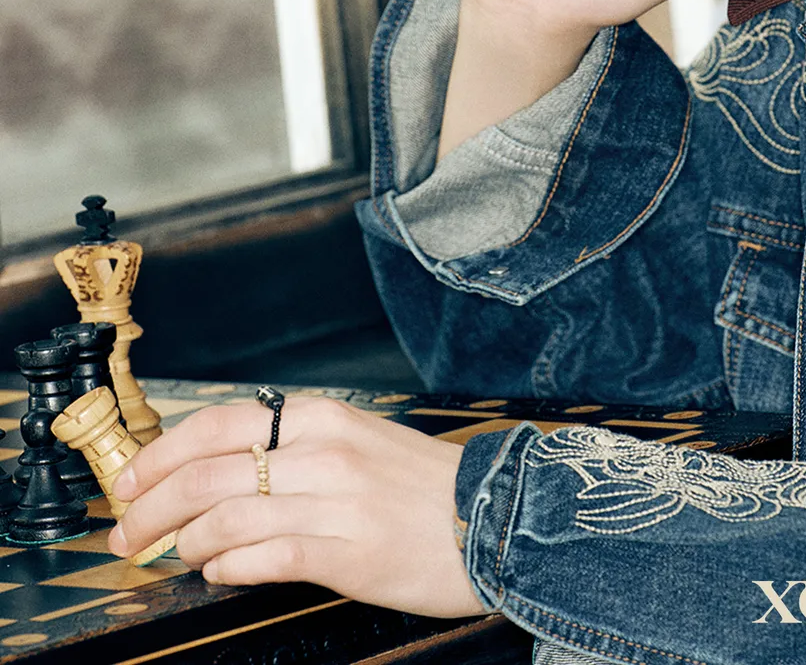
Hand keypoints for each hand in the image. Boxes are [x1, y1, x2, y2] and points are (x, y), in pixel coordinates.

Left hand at [106, 398, 486, 617]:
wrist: (495, 519)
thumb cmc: (423, 487)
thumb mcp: (357, 441)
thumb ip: (294, 448)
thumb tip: (221, 470)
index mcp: (321, 417)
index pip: (215, 423)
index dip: (159, 455)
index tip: (131, 481)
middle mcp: (322, 451)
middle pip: (205, 473)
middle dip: (149, 507)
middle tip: (127, 532)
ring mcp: (334, 502)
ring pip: (223, 516)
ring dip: (183, 542)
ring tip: (178, 555)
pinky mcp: (347, 553)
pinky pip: (263, 557)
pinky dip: (226, 566)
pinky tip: (218, 571)